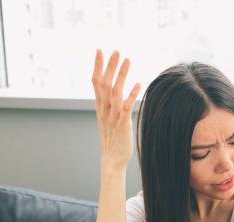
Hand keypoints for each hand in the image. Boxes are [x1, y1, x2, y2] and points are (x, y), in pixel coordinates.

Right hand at [92, 49, 141, 168]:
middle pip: (104, 83)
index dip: (98, 66)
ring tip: (127, 60)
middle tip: (116, 50)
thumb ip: (110, 105)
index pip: (96, 82)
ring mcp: (112, 116)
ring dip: (121, 75)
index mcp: (100, 106)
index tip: (100, 51)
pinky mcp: (122, 123)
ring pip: (115, 91)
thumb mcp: (109, 118)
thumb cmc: (113, 139)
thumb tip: (114, 92)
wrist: (112, 159)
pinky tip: (138, 84)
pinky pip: (126, 107)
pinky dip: (131, 95)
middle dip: (110, 66)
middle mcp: (104, 109)